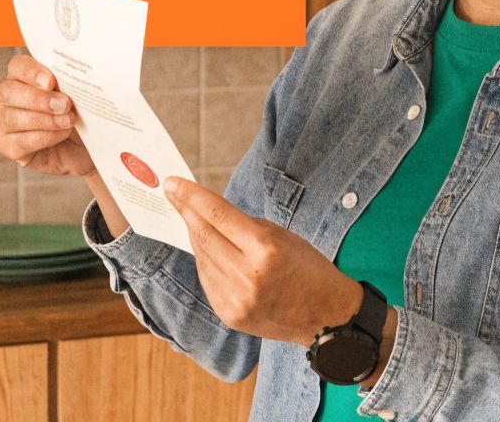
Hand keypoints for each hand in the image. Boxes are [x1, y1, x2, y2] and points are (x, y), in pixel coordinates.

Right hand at [0, 54, 94, 176]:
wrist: (85, 148)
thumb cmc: (80, 116)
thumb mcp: (79, 96)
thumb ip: (71, 83)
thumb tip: (76, 77)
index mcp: (23, 77)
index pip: (17, 65)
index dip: (30, 71)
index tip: (51, 81)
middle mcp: (8, 98)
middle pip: (7, 91)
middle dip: (37, 98)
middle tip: (65, 104)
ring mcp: (5, 123)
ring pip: (11, 118)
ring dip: (44, 120)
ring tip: (68, 121)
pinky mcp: (9, 147)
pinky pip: (20, 141)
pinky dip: (44, 137)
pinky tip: (63, 134)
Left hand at [163, 177, 362, 346]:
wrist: (327, 318)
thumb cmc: (310, 269)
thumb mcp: (284, 237)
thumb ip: (246, 226)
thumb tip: (210, 214)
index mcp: (266, 249)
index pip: (218, 214)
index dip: (192, 196)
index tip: (172, 183)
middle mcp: (247, 275)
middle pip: (204, 235)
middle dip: (185, 211)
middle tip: (172, 193)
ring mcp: (236, 299)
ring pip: (202, 257)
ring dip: (194, 235)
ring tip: (190, 219)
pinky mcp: (229, 314)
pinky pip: (207, 279)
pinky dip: (204, 260)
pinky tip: (205, 248)